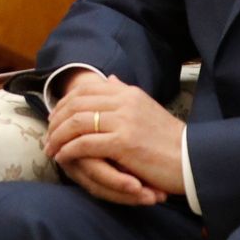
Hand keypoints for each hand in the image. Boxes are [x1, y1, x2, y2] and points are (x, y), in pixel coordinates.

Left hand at [45, 72, 184, 200]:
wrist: (192, 160)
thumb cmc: (169, 140)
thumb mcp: (146, 109)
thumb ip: (124, 94)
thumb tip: (110, 79)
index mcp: (127, 92)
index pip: (85, 90)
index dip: (64, 103)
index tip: (54, 118)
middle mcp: (124, 101)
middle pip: (76, 104)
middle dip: (56, 120)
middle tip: (47, 135)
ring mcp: (123, 121)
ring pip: (76, 123)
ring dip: (58, 137)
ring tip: (50, 149)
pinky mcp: (124, 142)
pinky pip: (85, 143)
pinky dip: (69, 150)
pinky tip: (63, 158)